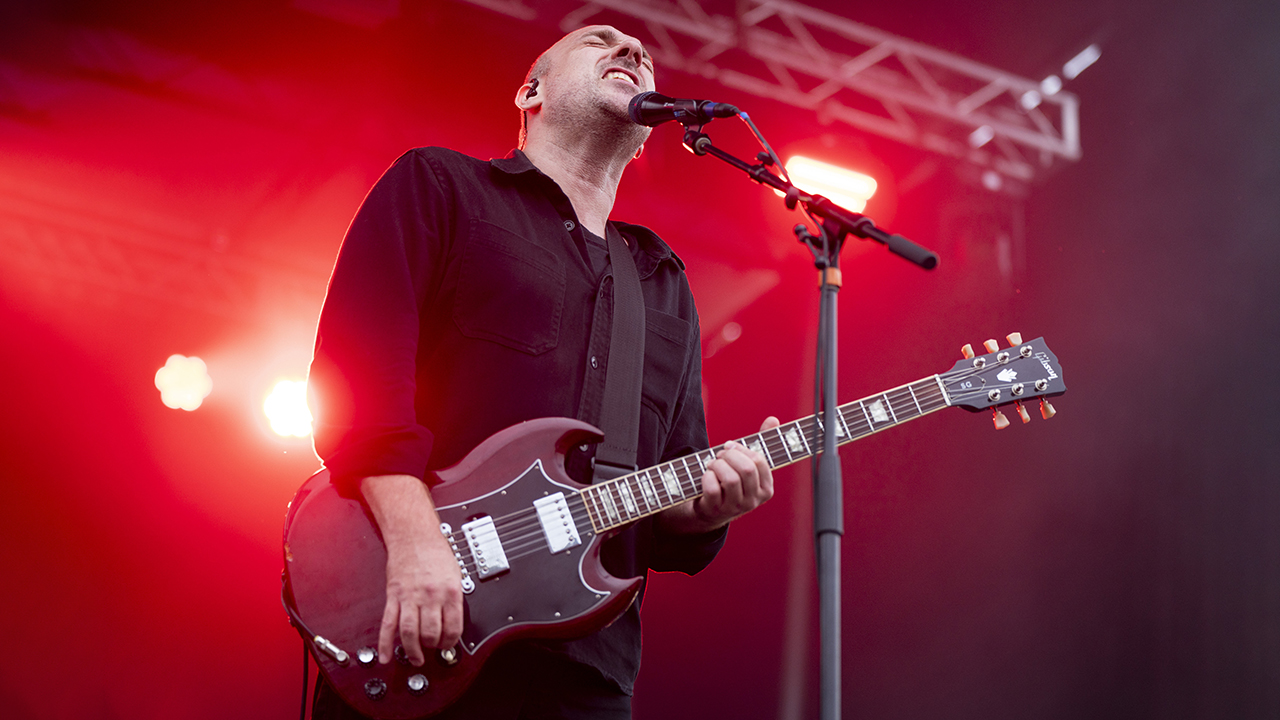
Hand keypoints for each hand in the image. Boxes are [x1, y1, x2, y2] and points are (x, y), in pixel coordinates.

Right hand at [361, 474, 463, 665]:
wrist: (413, 535)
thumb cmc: (435, 551)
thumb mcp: (455, 573)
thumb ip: (453, 598)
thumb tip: (452, 620)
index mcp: (450, 591)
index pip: (453, 627)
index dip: (451, 642)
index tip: (448, 645)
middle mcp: (430, 595)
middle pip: (431, 633)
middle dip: (432, 646)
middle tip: (431, 649)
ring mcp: (410, 597)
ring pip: (410, 632)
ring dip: (412, 650)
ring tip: (415, 658)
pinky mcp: (394, 596)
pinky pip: (388, 623)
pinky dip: (385, 643)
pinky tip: (386, 655)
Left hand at [691, 416, 779, 527]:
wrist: (711, 508)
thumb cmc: (732, 480)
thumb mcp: (747, 464)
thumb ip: (761, 443)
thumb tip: (773, 419)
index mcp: (766, 489)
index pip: (759, 461)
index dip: (741, 449)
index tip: (730, 446)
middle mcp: (753, 501)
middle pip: (746, 469)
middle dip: (729, 455)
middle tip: (720, 455)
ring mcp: (735, 508)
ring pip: (730, 479)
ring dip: (717, 465)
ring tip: (712, 464)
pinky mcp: (716, 510)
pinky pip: (712, 489)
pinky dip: (706, 477)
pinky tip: (706, 476)